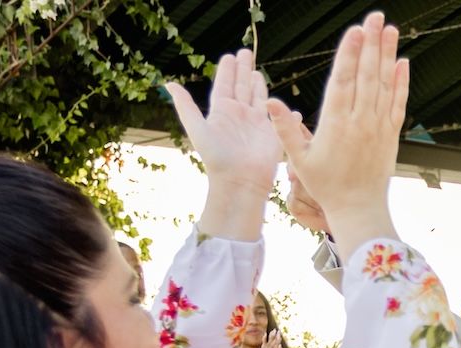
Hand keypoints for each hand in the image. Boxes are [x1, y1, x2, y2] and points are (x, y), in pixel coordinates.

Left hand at [168, 49, 281, 199]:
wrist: (240, 181)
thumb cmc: (217, 158)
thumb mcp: (197, 129)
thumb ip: (186, 106)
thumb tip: (169, 84)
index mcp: (222, 112)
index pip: (225, 84)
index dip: (227, 70)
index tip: (229, 56)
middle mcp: (240, 115)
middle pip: (242, 86)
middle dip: (244, 69)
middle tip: (245, 52)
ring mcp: (257, 124)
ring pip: (259, 98)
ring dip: (259, 85)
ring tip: (257, 72)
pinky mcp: (273, 134)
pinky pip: (281, 118)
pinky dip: (287, 112)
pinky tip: (292, 108)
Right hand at [267, 13, 409, 251]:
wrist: (359, 209)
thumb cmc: (326, 186)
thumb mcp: (299, 160)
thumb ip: (285, 130)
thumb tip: (269, 103)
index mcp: (336, 124)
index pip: (344, 82)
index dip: (350, 54)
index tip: (355, 31)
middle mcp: (361, 122)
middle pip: (367, 76)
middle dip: (371, 43)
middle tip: (376, 16)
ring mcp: (378, 127)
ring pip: (384, 85)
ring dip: (387, 55)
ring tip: (391, 29)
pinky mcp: (391, 135)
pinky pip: (398, 104)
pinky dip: (401, 83)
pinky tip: (403, 62)